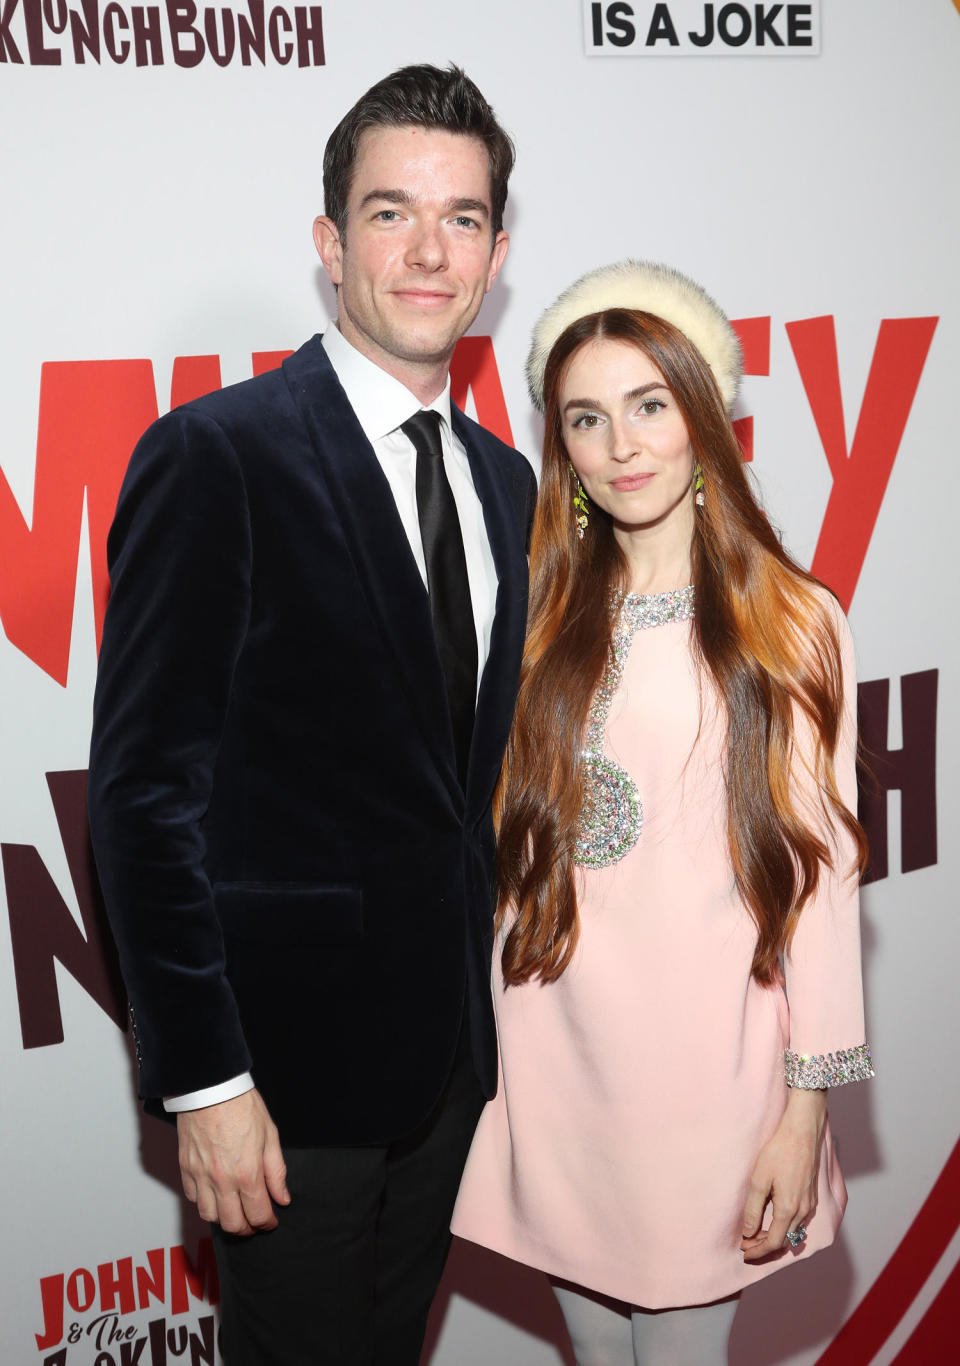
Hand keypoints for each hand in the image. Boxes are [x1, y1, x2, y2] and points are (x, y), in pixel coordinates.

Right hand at [177, 1088, 290, 1235]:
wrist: (211, 1087)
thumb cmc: (241, 1105)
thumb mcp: (270, 1134)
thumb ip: (276, 1171)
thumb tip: (282, 1197)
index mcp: (247, 1173)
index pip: (258, 1215)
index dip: (267, 1223)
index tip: (271, 1221)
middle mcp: (222, 1180)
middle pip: (232, 1224)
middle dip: (247, 1228)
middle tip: (255, 1220)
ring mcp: (201, 1176)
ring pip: (210, 1217)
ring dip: (224, 1219)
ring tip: (235, 1210)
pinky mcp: (186, 1169)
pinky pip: (193, 1198)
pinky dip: (205, 1202)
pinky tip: (215, 1194)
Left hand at [740, 1088, 826, 1261]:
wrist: (802, 1133)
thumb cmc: (779, 1153)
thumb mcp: (759, 1180)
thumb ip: (753, 1209)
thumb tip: (748, 1232)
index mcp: (788, 1209)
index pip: (773, 1243)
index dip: (758, 1251)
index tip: (744, 1252)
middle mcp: (803, 1212)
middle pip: (784, 1241)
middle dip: (764, 1247)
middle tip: (746, 1245)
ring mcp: (810, 1205)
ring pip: (792, 1232)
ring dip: (775, 1237)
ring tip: (756, 1235)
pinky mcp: (812, 1197)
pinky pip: (799, 1222)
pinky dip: (785, 1227)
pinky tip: (773, 1220)